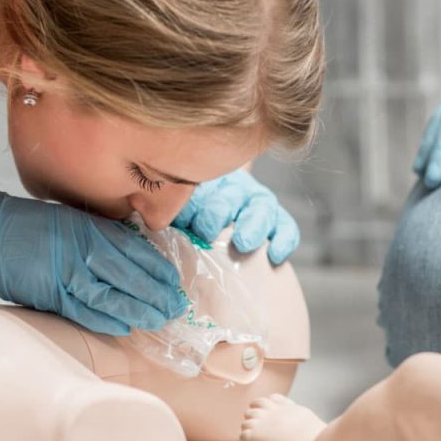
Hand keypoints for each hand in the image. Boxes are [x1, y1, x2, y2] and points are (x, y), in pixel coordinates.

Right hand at [0, 181, 187, 335]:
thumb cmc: (18, 225)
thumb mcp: (64, 221)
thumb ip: (94, 235)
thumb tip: (126, 254)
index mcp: (88, 226)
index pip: (136, 250)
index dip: (159, 269)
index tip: (175, 282)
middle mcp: (83, 247)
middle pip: (132, 274)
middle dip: (158, 293)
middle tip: (176, 307)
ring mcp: (67, 270)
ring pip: (115, 295)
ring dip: (140, 310)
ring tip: (158, 320)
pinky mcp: (50, 292)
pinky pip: (86, 310)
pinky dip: (108, 319)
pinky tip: (125, 326)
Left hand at [172, 169, 298, 264]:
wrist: (220, 214)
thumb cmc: (190, 216)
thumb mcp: (177, 208)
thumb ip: (168, 213)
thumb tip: (153, 224)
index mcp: (205, 184)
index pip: (201, 187)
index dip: (193, 202)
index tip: (185, 220)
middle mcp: (234, 190)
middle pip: (230, 195)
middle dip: (218, 211)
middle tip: (207, 231)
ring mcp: (258, 203)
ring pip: (262, 207)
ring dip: (253, 224)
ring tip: (243, 243)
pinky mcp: (278, 221)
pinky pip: (286, 227)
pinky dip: (284, 240)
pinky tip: (275, 256)